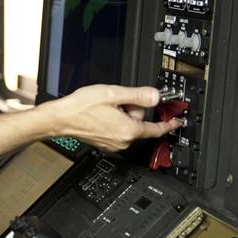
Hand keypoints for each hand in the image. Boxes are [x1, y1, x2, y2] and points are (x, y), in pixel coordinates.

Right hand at [40, 84, 180, 151]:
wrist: (59, 118)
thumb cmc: (80, 108)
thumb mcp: (113, 93)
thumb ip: (139, 94)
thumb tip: (156, 96)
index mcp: (129, 130)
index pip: (157, 128)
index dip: (169, 123)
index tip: (177, 121)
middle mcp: (122, 141)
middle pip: (139, 123)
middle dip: (132, 110)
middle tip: (116, 101)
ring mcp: (112, 144)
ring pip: (127, 126)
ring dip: (121, 115)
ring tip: (103, 108)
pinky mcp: (104, 144)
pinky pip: (117, 131)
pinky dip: (113, 121)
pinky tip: (99, 114)